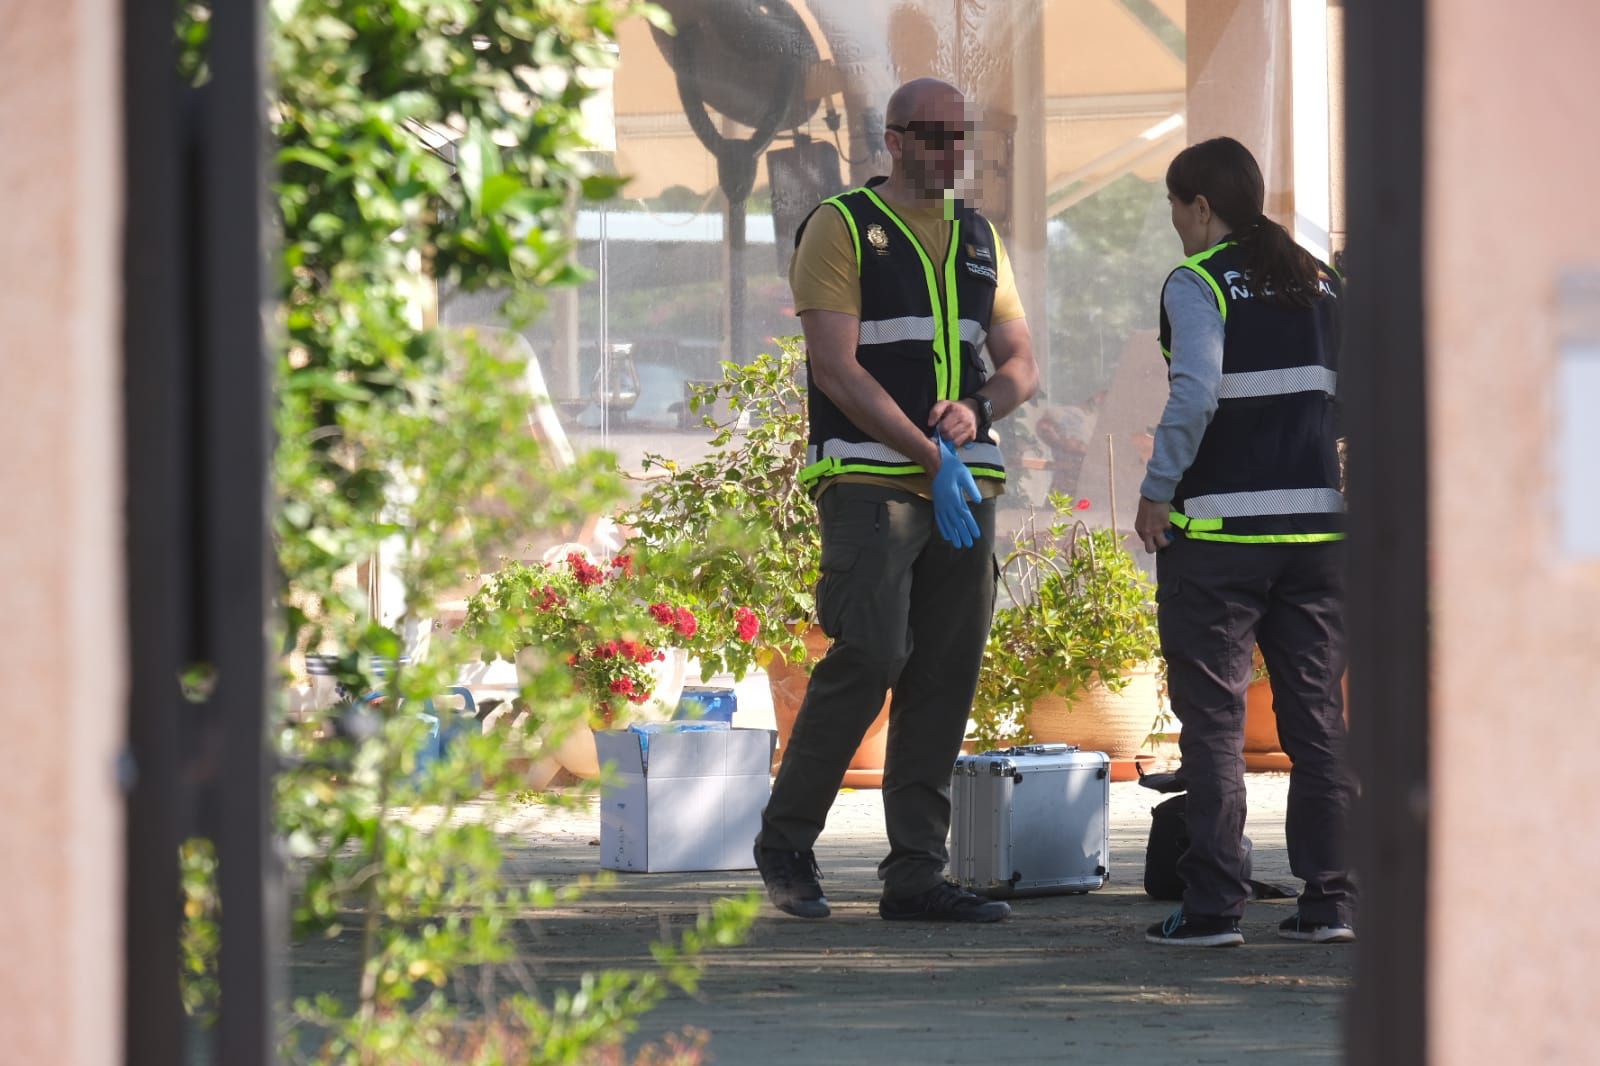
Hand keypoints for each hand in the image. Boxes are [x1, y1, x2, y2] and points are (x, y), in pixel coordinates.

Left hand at [928, 399, 978, 447]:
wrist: (973, 410)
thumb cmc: (955, 408)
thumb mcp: (944, 404)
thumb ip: (935, 412)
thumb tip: (930, 424)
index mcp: (958, 412)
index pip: (944, 427)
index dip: (939, 428)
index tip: (939, 426)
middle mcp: (966, 422)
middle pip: (948, 435)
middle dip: (943, 434)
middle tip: (943, 431)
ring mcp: (970, 430)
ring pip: (954, 442)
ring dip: (948, 440)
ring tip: (948, 433)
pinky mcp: (972, 437)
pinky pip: (959, 445)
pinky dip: (954, 443)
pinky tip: (954, 436)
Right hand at [931, 434, 981, 548]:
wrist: (936, 464)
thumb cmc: (953, 468)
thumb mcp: (965, 475)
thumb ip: (971, 488)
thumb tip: (978, 501)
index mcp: (954, 496)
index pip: (964, 514)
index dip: (970, 525)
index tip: (977, 535)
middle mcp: (946, 503)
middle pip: (956, 522)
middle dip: (963, 534)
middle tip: (968, 545)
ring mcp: (940, 505)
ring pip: (947, 523)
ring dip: (953, 534)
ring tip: (958, 545)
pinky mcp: (937, 504)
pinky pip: (939, 519)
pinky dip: (943, 528)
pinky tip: (947, 536)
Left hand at [1135, 496, 1174, 553]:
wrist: (1153, 496)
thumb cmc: (1146, 502)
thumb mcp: (1142, 516)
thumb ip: (1146, 524)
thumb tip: (1154, 527)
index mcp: (1139, 528)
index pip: (1144, 541)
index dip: (1151, 539)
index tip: (1155, 535)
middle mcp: (1146, 532)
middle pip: (1150, 549)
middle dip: (1157, 547)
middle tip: (1162, 541)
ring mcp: (1155, 530)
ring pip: (1163, 544)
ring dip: (1168, 540)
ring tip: (1170, 536)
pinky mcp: (1164, 526)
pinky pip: (1170, 531)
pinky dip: (1172, 527)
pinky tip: (1171, 522)